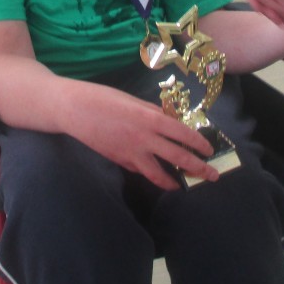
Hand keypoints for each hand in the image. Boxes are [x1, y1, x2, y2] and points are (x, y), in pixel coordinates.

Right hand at [66, 85, 218, 190]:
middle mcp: (144, 138)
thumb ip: (151, 112)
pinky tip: (155, 173)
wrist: (72, 109)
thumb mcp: (131, 100)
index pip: (183, 133)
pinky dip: (149, 172)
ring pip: (158, 174)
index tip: (209, 149)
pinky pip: (139, 170)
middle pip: (178, 157)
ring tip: (183, 185)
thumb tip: (169, 120)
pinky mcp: (119, 161)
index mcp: (149, 118)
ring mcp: (130, 153)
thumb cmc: (101, 97)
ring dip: (174, 181)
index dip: (199, 143)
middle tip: (211, 175)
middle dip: (198, 168)